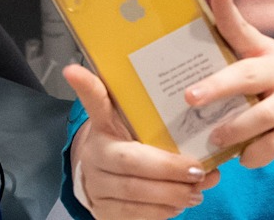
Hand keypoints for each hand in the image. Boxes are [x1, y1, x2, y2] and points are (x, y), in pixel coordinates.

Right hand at [63, 64, 217, 219]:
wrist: (100, 178)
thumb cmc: (124, 144)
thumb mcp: (128, 122)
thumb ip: (139, 103)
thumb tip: (127, 79)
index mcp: (102, 128)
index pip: (96, 104)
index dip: (87, 88)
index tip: (74, 69)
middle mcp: (95, 157)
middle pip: (132, 163)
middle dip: (170, 169)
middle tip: (199, 171)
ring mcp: (98, 187)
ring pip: (137, 194)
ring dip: (173, 194)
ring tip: (197, 190)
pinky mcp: (104, 213)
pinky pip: (137, 215)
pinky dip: (163, 212)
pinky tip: (180, 204)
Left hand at [185, 0, 273, 167]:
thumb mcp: (262, 53)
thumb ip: (233, 36)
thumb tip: (208, 0)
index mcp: (266, 52)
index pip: (244, 28)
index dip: (227, 9)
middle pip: (251, 76)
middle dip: (219, 87)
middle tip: (190, 97)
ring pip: (265, 116)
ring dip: (236, 130)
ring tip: (214, 138)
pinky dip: (257, 153)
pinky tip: (244, 156)